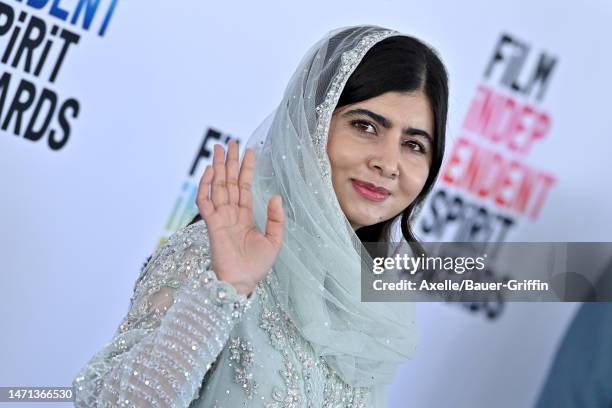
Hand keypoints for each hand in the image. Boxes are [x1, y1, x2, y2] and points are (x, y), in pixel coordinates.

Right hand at [196, 141, 284, 295]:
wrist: (242, 282)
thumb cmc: (256, 266)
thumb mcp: (274, 240)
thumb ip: (276, 218)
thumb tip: (275, 196)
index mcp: (245, 216)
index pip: (244, 187)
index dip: (247, 169)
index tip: (249, 151)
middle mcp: (231, 213)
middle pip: (230, 181)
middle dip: (231, 162)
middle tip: (230, 142)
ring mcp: (220, 217)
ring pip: (218, 186)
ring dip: (218, 167)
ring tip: (219, 148)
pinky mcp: (211, 224)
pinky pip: (205, 201)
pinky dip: (206, 186)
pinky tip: (210, 171)